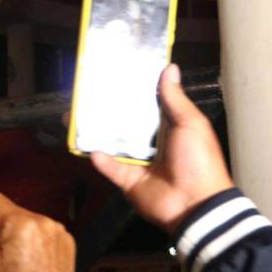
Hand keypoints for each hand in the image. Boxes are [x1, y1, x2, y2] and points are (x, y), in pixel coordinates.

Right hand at [0, 193, 87, 271]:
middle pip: (11, 212)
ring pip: (27, 222)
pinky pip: (43, 231)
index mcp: (21, 222)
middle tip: (4, 260)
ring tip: (21, 265)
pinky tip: (35, 265)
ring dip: (21, 236)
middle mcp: (43, 220)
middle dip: (4, 230)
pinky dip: (37, 243)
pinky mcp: (67, 240)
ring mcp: (58, 230)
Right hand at [91, 64, 232, 235]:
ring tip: (73, 116)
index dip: (131, 88)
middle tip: (85, 92)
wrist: (196, 204)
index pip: (145, 103)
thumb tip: (170, 67)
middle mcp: (149, 140)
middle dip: (105, 108)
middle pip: (123, 120)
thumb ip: (176, 98)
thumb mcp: (191, 124)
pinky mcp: (127, 179)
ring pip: (110, 142)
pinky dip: (100, 159)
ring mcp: (137, 160)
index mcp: (167, 125)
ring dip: (94, 131)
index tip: (113, 70)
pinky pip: (110, 167)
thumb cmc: (198, 160)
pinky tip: (90, 148)